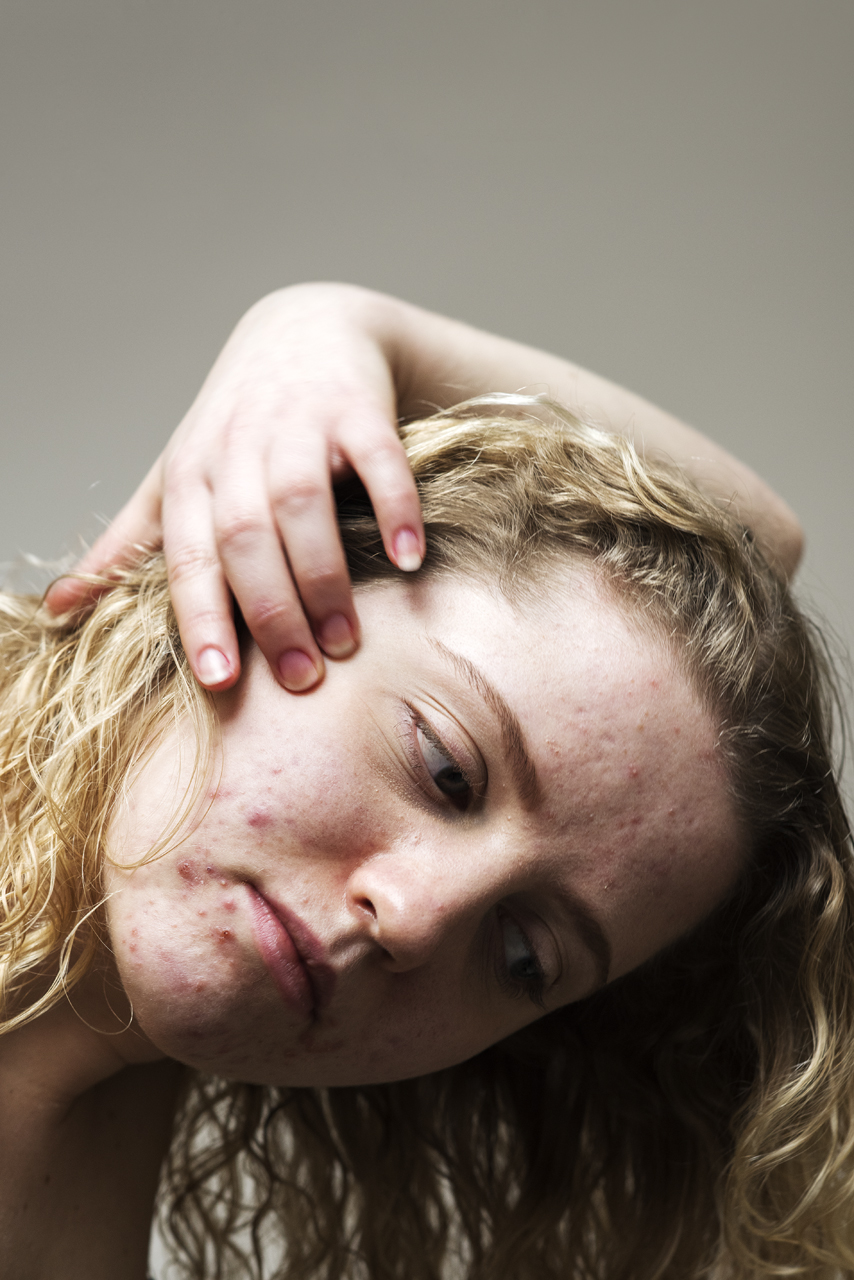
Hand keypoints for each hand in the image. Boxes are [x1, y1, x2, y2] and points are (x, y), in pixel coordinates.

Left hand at [43, 285, 424, 691]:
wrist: (305, 331)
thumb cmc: (235, 423)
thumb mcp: (176, 476)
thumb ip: (130, 543)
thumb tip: (59, 608)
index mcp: (191, 474)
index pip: (189, 553)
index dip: (202, 616)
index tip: (220, 680)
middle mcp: (237, 447)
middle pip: (244, 536)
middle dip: (270, 611)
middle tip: (301, 677)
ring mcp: (298, 424)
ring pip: (301, 503)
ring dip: (324, 575)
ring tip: (346, 640)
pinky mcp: (357, 409)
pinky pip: (377, 459)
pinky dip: (394, 508)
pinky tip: (407, 558)